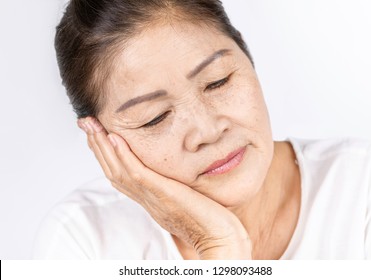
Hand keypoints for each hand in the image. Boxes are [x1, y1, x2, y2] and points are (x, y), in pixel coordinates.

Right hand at [78, 117, 251, 258]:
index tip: (99, 133)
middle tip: (86, 122)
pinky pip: (138, 175)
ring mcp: (152, 198)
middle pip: (112, 171)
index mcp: (149, 199)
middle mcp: (145, 199)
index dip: (106, 154)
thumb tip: (172, 174)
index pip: (119, 175)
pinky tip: (115, 139)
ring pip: (118, 171)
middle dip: (97, 146)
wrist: (219, 239)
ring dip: (103, 147)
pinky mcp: (163, 195)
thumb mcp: (184, 199)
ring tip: (92, 125)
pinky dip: (124, 157)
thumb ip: (173, 187)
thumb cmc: (209, 220)